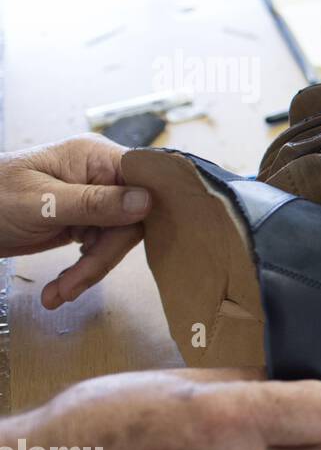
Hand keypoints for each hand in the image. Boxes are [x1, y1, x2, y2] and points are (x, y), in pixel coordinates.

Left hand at [0, 134, 151, 308]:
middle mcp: (99, 175)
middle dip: (103, 257)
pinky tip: (61, 286)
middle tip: (75, 284)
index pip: (141, 180)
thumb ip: (94, 203)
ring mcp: (92, 199)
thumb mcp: (41, 203)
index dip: (149, 208)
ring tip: (60, 292)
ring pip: (116, 240)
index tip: (151, 238)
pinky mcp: (84, 221)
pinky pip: (99, 249)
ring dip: (89, 271)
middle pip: (131, 219)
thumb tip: (146, 201)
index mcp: (94, 156)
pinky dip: (81, 271)